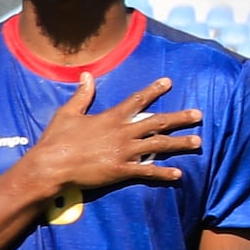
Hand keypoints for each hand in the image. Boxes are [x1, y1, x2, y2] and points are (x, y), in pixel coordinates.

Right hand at [15, 75, 201, 207]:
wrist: (51, 166)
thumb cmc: (56, 140)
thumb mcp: (67, 113)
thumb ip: (82, 95)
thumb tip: (86, 75)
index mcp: (111, 118)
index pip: (137, 100)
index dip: (153, 90)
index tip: (168, 82)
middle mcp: (123, 133)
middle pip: (158, 122)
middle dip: (180, 118)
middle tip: (198, 115)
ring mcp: (124, 152)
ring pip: (159, 145)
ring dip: (180, 143)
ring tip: (197, 142)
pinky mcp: (122, 170)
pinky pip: (148, 171)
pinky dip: (164, 173)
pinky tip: (178, 174)